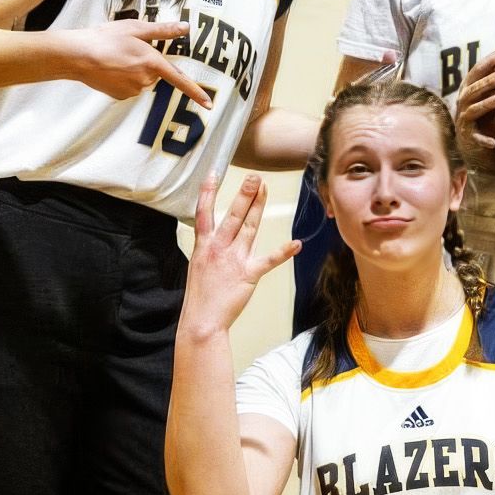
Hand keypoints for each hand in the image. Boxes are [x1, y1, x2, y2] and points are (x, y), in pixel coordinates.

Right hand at [70, 19, 209, 106]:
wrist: (77, 56)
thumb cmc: (106, 38)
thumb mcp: (136, 28)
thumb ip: (163, 31)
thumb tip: (185, 28)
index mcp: (153, 63)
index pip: (181, 81)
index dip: (196, 93)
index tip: (210, 105)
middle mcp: (146, 80)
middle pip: (156, 74)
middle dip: (147, 63)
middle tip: (128, 50)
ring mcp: (133, 90)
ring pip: (142, 80)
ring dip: (134, 70)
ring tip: (115, 58)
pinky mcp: (120, 96)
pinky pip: (129, 87)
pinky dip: (123, 78)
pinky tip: (110, 69)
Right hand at [184, 173, 300, 333]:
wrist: (202, 320)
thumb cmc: (202, 295)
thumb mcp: (199, 265)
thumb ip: (210, 248)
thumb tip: (216, 236)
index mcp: (204, 246)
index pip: (204, 213)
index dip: (208, 193)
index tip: (213, 174)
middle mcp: (218, 248)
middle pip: (233, 215)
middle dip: (244, 194)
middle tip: (254, 176)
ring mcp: (233, 260)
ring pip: (249, 228)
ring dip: (258, 207)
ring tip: (264, 189)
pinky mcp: (248, 274)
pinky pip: (269, 260)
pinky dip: (283, 252)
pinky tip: (295, 243)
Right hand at [454, 49, 494, 168]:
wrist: (469, 140)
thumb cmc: (482, 111)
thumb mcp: (486, 94)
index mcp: (468, 89)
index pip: (475, 72)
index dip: (487, 62)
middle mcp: (463, 103)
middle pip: (472, 90)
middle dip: (485, 82)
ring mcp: (464, 120)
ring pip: (472, 111)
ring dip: (483, 105)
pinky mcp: (468, 137)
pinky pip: (476, 138)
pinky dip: (483, 140)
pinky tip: (493, 143)